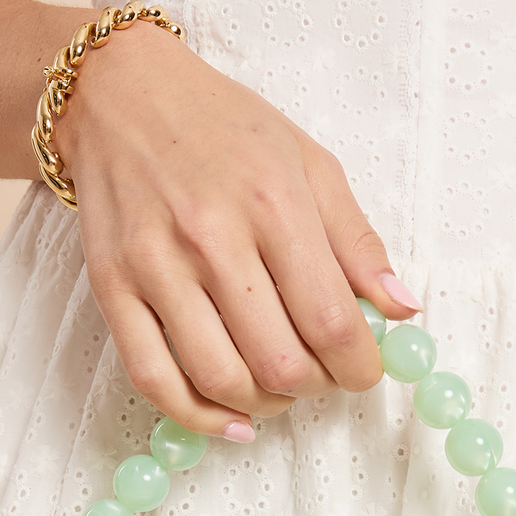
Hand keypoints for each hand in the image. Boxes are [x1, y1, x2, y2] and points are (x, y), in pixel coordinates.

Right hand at [57, 22, 417, 438]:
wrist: (119, 95)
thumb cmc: (223, 128)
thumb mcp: (308, 162)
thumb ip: (357, 241)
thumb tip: (402, 310)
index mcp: (273, 203)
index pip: (332, 321)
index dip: (360, 366)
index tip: (364, 368)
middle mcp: (212, 237)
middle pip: (279, 362)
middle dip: (315, 387)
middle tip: (319, 373)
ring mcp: (156, 267)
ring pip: (221, 378)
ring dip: (264, 404)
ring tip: (278, 388)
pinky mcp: (113, 288)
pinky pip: (154, 379)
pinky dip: (199, 417)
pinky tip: (233, 419)